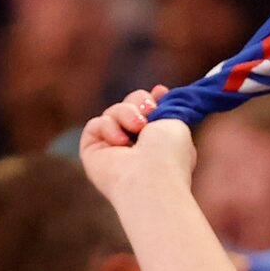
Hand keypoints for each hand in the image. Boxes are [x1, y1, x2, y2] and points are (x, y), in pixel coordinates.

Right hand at [79, 87, 198, 206]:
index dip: (152, 99)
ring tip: (138, 128)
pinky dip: (108, 127)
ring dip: (126, 113)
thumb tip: (160, 91)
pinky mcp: (92, 151)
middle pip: (130, 105)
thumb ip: (167, 107)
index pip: (149, 112)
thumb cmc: (169, 155)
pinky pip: (96, 124)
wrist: (151, 179)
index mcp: (159, 142)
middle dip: (139, 101)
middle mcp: (136, 146)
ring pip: (113, 112)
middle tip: (149, 111)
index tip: (161, 91)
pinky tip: (121, 142)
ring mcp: (113, 149)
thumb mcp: (177, 122)